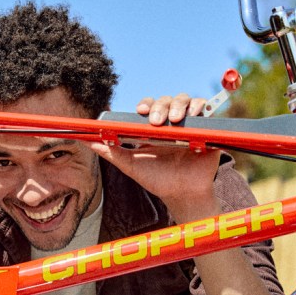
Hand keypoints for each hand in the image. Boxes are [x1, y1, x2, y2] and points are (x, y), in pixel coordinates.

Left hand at [91, 93, 221, 220]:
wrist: (182, 194)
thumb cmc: (157, 180)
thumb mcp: (132, 166)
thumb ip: (112, 153)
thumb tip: (88, 143)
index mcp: (153, 128)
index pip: (149, 106)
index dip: (145, 104)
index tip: (141, 111)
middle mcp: (171, 122)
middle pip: (166, 100)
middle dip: (160, 107)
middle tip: (157, 122)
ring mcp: (189, 124)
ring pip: (185, 100)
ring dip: (179, 105)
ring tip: (174, 121)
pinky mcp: (207, 128)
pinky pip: (205, 110)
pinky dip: (200, 108)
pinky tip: (194, 116)